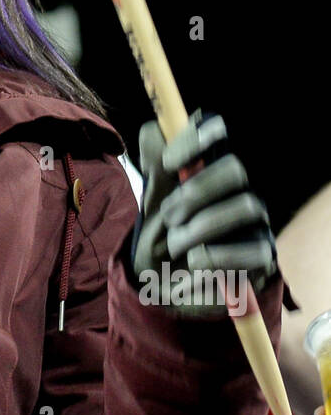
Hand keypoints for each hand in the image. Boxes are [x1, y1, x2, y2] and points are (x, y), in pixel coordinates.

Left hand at [131, 110, 276, 317]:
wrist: (168, 284)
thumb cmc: (163, 233)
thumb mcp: (152, 197)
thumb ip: (152, 161)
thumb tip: (156, 132)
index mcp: (210, 167)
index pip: (217, 130)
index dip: (196, 139)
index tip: (167, 163)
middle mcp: (239, 188)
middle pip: (235, 169)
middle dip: (195, 192)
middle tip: (168, 216)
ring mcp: (255, 220)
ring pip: (244, 207)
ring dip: (200, 229)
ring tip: (175, 246)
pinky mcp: (263, 256)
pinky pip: (252, 251)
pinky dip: (214, 261)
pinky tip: (192, 267)